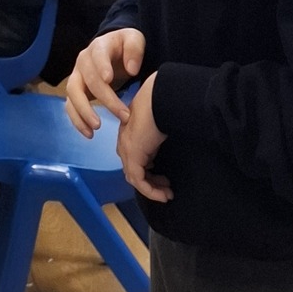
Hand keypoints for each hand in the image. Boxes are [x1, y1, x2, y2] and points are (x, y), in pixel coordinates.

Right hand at [64, 27, 143, 136]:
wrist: (113, 51)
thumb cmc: (125, 47)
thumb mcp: (134, 40)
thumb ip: (135, 49)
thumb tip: (132, 69)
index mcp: (99, 47)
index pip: (98, 55)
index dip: (101, 66)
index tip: (109, 79)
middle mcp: (83, 62)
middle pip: (87, 80)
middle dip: (104, 99)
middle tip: (123, 116)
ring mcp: (77, 77)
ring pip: (73, 94)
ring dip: (83, 112)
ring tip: (97, 128)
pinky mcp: (76, 92)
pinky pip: (70, 107)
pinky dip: (77, 121)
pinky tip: (89, 134)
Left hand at [116, 73, 171, 202]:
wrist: (160, 97)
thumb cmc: (164, 103)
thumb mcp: (160, 121)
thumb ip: (158, 134)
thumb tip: (167, 141)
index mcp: (129, 130)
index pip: (134, 157)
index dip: (148, 170)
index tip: (164, 177)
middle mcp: (125, 140)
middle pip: (133, 169)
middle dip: (151, 182)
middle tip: (167, 188)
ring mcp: (127, 149)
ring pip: (135, 178)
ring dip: (152, 189)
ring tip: (167, 194)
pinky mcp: (133, 156)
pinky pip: (139, 181)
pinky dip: (151, 191)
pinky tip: (164, 195)